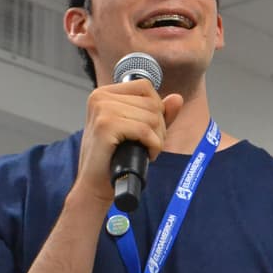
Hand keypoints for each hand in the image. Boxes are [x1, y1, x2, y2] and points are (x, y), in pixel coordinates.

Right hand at [73, 80, 183, 202]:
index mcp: (104, 94)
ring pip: (152, 117)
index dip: (156, 109)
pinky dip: (154, 146)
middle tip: (148, 145)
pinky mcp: (106, 126)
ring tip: (145, 150)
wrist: (95, 185)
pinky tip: (147, 155)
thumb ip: (158, 113)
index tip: (148, 130)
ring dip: (157, 139)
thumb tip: (177, 98)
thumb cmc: (113, 159)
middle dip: (159, 127)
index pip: (145, 87)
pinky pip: (146, 131)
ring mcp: (102, 110)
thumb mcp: (137, 130)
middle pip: (151, 103)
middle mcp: (100, 97)